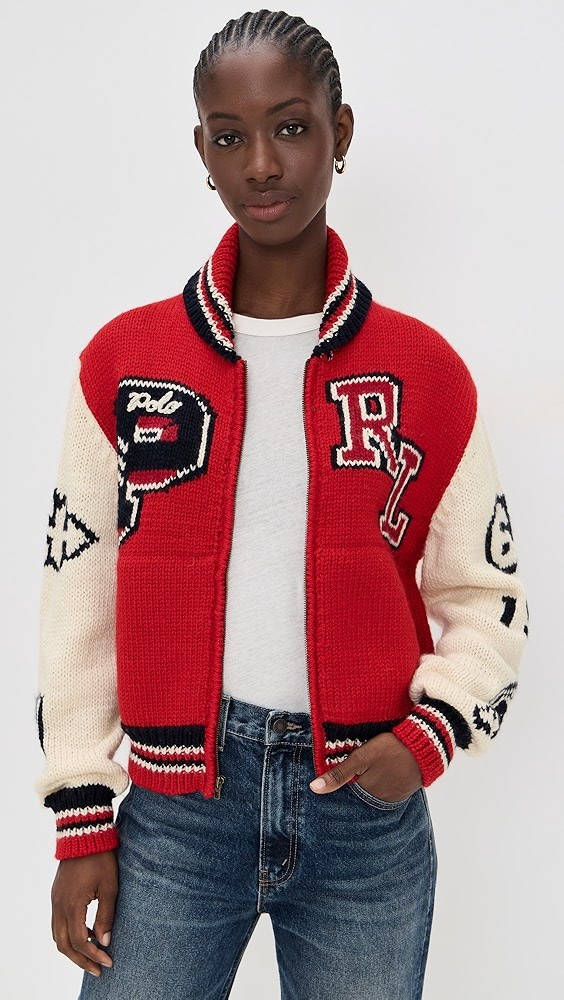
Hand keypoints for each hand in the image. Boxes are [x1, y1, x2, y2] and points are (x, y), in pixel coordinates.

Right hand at [51, 850, 117, 976]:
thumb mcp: (110, 887)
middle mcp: (59, 906)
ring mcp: (55, 901)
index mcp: (72, 905)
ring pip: (58, 936)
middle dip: (81, 960)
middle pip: (64, 945)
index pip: (80, 941)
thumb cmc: (100, 859)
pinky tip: (86, 933)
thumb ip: (106, 915)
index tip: (108, 961)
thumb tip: (104, 941)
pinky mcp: (56, 896)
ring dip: (73, 950)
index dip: (93, 955)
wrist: (83, 835)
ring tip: (92, 955)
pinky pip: (57, 924)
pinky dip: (69, 935)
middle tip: (98, 968)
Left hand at [309, 732, 422, 801]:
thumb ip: (339, 774)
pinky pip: (388, 792)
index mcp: (366, 792)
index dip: (339, 784)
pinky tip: (383, 772)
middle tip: (356, 770)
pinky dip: (383, 784)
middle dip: (354, 785)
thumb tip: (314, 788)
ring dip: (369, 785)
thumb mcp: (362, 757)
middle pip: (359, 795)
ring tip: (370, 770)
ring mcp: (393, 797)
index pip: (345, 794)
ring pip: (373, 794)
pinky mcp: (404, 792)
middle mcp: (379, 800)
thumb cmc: (391, 749)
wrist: (425, 745)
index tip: (336, 777)